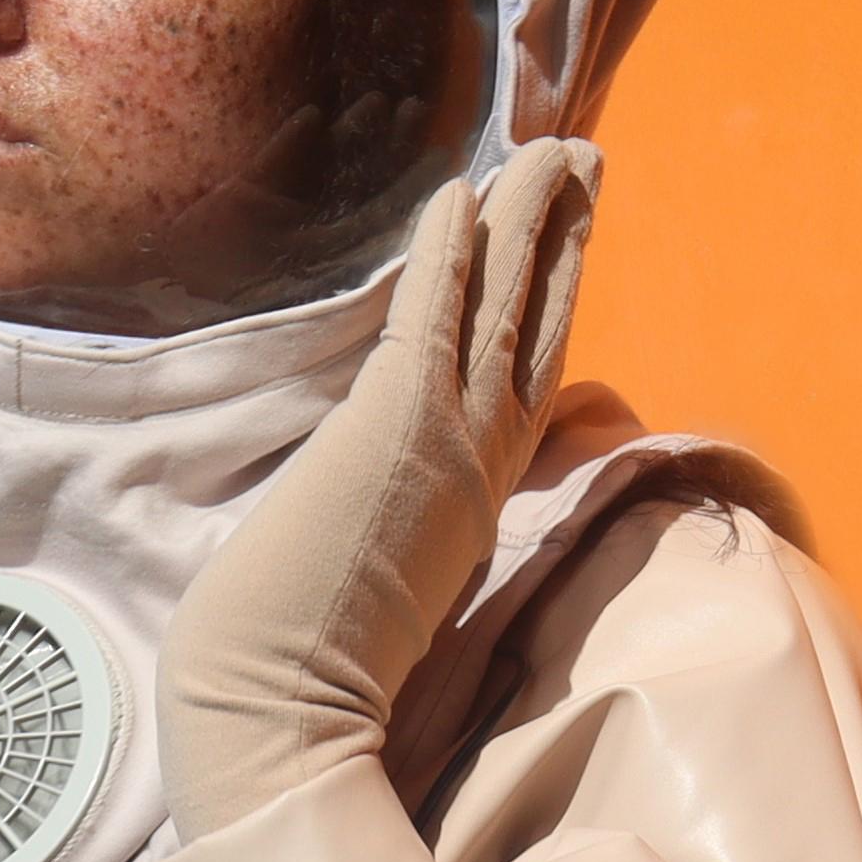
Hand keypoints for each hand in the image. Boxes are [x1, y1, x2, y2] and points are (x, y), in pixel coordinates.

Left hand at [158, 138, 601, 841]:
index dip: (555, 290)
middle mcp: (480, 458)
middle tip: (582, 158)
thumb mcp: (386, 570)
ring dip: (524, 220)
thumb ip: (414, 511)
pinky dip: (450, 252)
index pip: (533, 369)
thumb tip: (411, 473)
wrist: (280, 709)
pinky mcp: (397, 425)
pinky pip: (433, 316)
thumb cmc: (308, 659)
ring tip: (546, 152)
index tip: (571, 227)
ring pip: (503, 303)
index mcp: (480, 491)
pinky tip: (458, 193)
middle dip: (560, 234)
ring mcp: (445, 439)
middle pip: (538, 320)